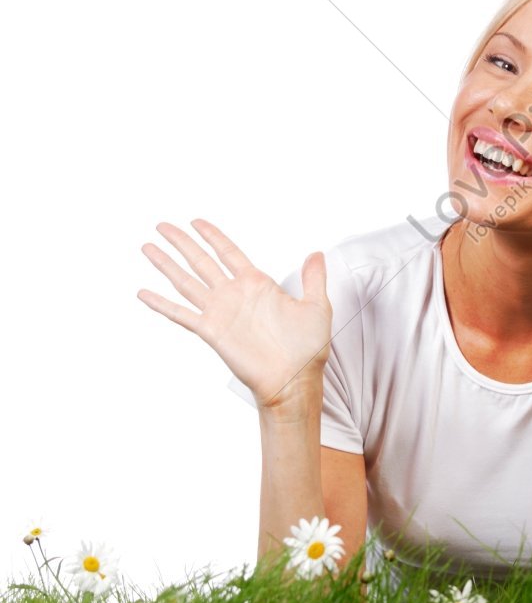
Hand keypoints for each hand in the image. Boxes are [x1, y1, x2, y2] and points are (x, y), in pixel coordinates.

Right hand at [137, 219, 331, 411]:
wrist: (295, 380)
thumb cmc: (307, 349)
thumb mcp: (317, 306)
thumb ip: (314, 278)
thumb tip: (316, 253)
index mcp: (257, 284)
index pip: (228, 252)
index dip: (212, 236)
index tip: (196, 222)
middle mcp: (234, 294)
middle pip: (201, 260)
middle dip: (181, 242)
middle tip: (162, 226)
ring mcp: (221, 312)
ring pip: (186, 282)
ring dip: (166, 264)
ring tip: (147, 247)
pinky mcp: (212, 332)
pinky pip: (181, 315)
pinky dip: (161, 304)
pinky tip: (143, 293)